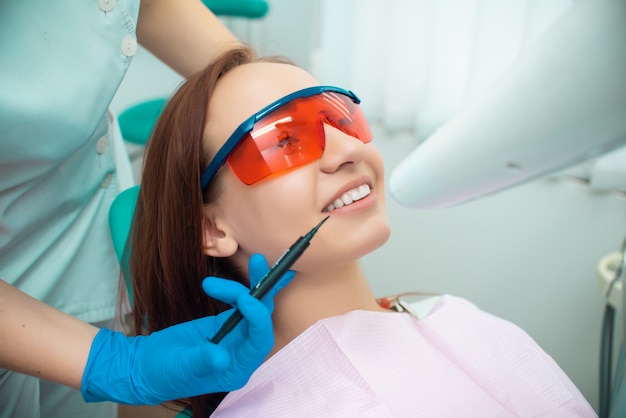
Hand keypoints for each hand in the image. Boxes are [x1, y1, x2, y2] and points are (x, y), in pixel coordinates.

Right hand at [81, 254, 294, 404]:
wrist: (148, 366)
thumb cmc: (164, 374)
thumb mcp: (181, 368)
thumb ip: (201, 361)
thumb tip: (222, 358)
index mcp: (237, 369)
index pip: (259, 342)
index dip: (258, 319)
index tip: (245, 297)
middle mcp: (242, 353)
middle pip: (262, 320)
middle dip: (262, 292)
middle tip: (258, 262)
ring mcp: (236, 337)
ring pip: (254, 308)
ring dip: (255, 284)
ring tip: (253, 261)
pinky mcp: (227, 323)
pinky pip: (241, 304)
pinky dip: (241, 288)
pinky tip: (240, 274)